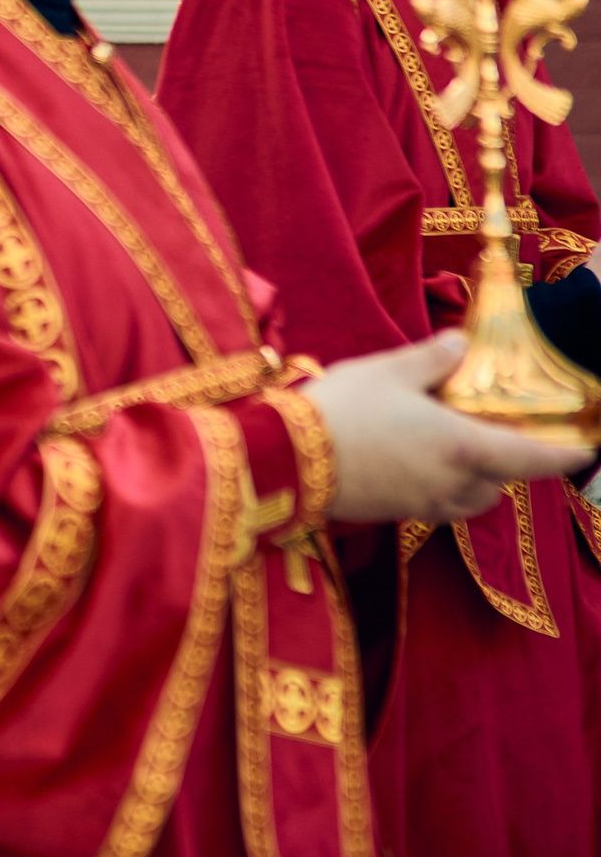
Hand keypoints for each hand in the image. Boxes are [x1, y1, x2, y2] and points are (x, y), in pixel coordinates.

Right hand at [302, 334, 594, 522]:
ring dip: (475, 482)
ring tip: (455, 454)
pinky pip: (434, 505)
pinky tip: (415, 466)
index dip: (564, 456)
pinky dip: (440, 489)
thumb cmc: (344, 409)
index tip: (586, 450)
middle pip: (500, 486)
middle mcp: (452, 482)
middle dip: (507, 468)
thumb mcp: (387, 371)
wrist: (285, 459)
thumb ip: (431, 358)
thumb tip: (461, 343)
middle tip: (498, 439)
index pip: (532, 458)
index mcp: (463, 446)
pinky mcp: (393, 513)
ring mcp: (422, 502)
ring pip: (468, 500)